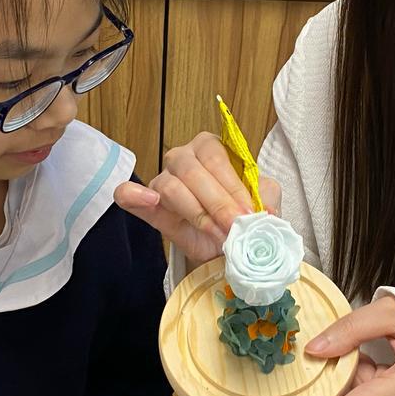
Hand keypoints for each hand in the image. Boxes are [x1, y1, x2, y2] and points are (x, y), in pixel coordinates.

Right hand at [114, 132, 281, 268]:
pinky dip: (133, 195)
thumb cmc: (242, 217)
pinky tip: (148, 201)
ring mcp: (163, 180)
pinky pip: (128, 195)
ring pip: (171, 187)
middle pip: (193, 172)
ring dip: (196, 213)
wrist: (226, 247)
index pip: (217, 158)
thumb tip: (265, 212)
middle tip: (235, 227)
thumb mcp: (263, 203)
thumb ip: (266, 199)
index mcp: (211, 148)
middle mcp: (184, 158)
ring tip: (215, 234)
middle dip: (218, 203)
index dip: (232, 186)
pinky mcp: (147, 206)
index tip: (249, 213)